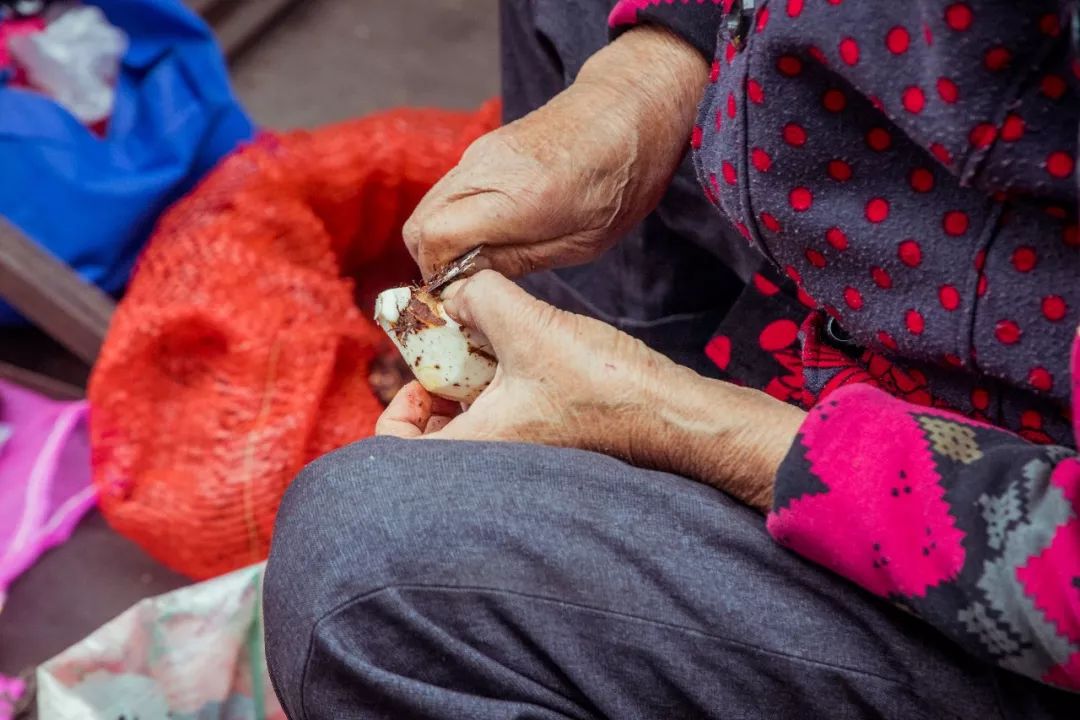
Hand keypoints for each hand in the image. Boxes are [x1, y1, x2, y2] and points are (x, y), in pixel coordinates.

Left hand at [375, 271, 806, 511]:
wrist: (668, 410)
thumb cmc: (600, 381)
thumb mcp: (526, 324)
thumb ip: (477, 296)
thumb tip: (455, 289)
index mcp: (475, 446)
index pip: (398, 454)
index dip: (397, 413)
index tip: (419, 380)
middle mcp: (494, 460)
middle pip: (436, 438)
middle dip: (437, 393)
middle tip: (453, 355)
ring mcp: (523, 454)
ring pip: (474, 425)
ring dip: (472, 387)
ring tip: (491, 347)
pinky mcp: (549, 440)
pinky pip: (506, 419)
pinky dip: (502, 390)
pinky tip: (525, 356)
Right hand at [402, 26, 707, 279]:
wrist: (629, 111)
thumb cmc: (619, 181)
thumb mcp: (579, 243)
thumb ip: (516, 262)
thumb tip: (466, 285)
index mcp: (517, 197)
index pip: (435, 238)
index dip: (440, 275)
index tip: (462, 295)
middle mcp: (487, 170)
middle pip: (419, 225)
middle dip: (434, 262)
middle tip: (468, 284)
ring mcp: (479, 154)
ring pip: (429, 207)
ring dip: (443, 240)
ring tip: (481, 261)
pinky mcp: (481, 150)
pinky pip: (448, 192)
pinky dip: (454, 219)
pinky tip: (489, 233)